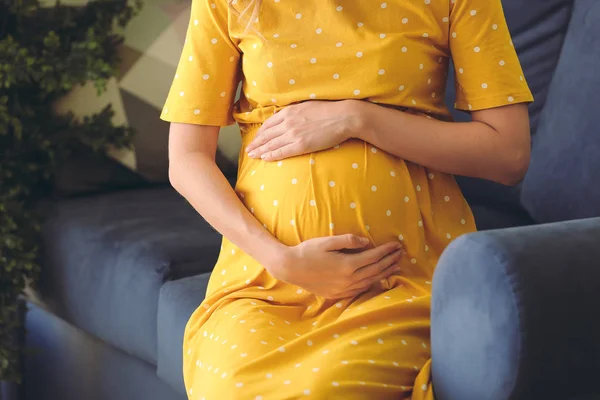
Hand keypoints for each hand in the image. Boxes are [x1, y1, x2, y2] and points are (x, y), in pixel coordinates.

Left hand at [245, 100, 360, 160]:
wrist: (342, 117)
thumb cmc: (328, 110)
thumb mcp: (306, 106)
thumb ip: (294, 112)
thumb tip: (286, 116)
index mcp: (289, 112)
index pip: (269, 124)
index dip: (260, 133)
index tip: (256, 138)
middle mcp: (288, 123)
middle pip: (267, 135)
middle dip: (256, 143)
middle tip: (248, 150)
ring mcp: (293, 134)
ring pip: (271, 144)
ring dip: (260, 151)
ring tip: (252, 155)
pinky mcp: (301, 145)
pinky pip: (282, 151)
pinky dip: (272, 155)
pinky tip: (265, 158)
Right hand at [269, 234, 403, 298]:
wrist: (290, 268)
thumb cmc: (307, 251)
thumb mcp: (327, 241)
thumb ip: (348, 241)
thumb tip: (366, 242)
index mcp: (347, 265)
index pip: (373, 257)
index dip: (386, 251)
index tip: (396, 244)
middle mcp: (348, 279)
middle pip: (375, 270)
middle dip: (389, 261)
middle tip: (401, 254)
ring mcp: (344, 289)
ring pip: (370, 281)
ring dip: (384, 273)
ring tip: (396, 267)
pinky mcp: (338, 294)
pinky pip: (360, 290)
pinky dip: (372, 284)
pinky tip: (377, 280)